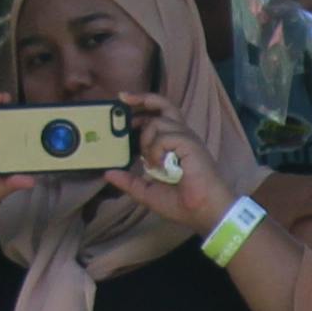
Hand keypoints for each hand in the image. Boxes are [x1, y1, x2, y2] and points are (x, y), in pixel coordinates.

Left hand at [112, 88, 240, 235]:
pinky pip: (165, 137)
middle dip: (141, 98)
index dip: (141, 107)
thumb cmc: (182, 204)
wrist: (203, 212)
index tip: (123, 102)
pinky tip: (159, 165)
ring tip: (150, 161)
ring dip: (146, 140)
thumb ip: (129, 182)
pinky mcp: (190, 144)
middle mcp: (181, 137)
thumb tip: (108, 173)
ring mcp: (186, 139)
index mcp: (174, 145)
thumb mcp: (147, 192)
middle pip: (163, 104)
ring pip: (158, 122)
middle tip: (122, 98)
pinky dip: (156, 150)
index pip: (158, 116)